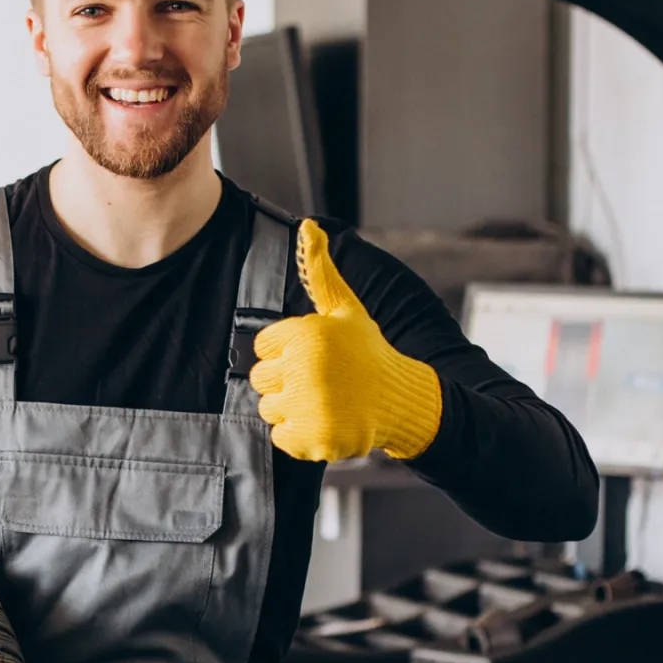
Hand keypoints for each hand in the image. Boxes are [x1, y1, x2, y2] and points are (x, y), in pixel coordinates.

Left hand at [250, 219, 442, 461]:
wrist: (402, 399)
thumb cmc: (368, 352)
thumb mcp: (345, 310)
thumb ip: (320, 271)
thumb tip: (308, 225)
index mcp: (306, 335)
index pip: (262, 347)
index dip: (285, 352)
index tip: (313, 356)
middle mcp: (305, 368)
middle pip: (260, 380)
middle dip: (286, 381)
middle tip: (319, 381)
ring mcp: (308, 405)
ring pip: (268, 409)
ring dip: (291, 409)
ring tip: (324, 401)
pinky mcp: (311, 438)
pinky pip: (279, 437)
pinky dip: (299, 435)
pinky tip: (325, 421)